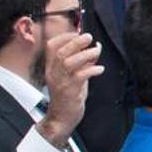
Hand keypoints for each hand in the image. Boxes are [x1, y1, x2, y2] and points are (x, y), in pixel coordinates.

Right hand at [37, 32, 103, 148]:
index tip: (78, 32)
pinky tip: (99, 69)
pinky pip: (79, 76)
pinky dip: (91, 70)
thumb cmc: (68, 97)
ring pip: (68, 62)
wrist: (61, 118)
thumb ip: (83, 63)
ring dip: (85, 54)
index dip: (65, 36)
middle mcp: (54, 73)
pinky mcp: (69, 91)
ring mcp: (61, 82)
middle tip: (89, 37)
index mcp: (52, 68)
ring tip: (96, 51)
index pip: (51, 46)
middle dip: (76, 42)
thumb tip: (95, 48)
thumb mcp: (74, 77)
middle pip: (61, 52)